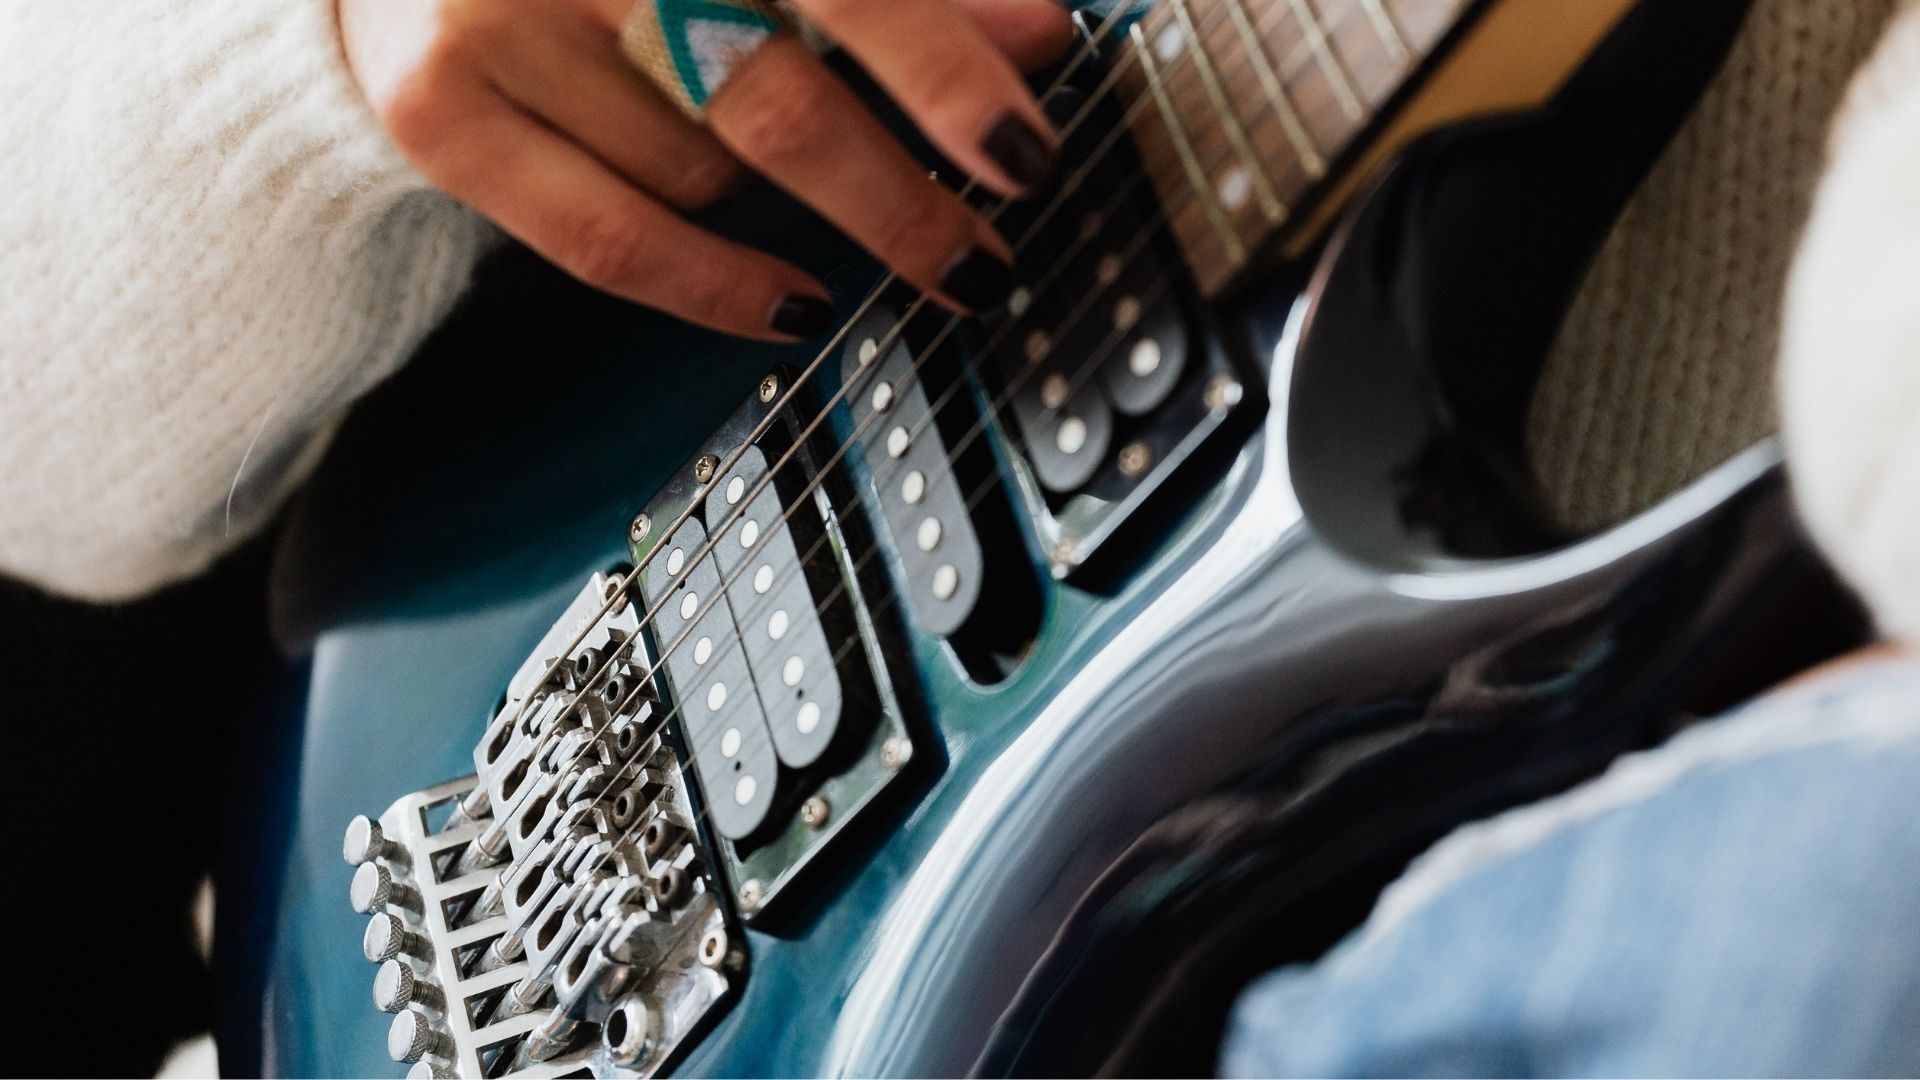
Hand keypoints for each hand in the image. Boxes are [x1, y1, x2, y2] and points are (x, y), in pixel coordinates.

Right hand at [338, 0, 1072, 340]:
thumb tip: (1037, 33)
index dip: (941, 68)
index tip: (1026, 151)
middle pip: (772, 104)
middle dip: (895, 199)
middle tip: (977, 259)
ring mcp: (494, 25)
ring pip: (705, 173)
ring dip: (777, 196)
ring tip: (790, 165)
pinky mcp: (440, 111)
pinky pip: (611, 241)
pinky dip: (715, 283)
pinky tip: (795, 304)